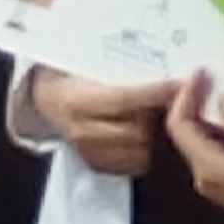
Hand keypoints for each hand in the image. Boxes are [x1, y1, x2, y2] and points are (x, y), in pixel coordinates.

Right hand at [31, 67, 179, 177]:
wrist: (44, 98)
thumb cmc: (68, 74)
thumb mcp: (83, 63)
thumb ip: (115, 65)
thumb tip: (156, 58)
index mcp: (77, 101)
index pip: (124, 99)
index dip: (154, 92)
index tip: (179, 83)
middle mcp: (82, 131)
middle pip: (137, 130)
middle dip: (157, 113)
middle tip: (168, 98)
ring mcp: (89, 152)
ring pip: (140, 151)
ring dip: (153, 133)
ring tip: (152, 113)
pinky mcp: (96, 165)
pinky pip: (134, 165)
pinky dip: (144, 149)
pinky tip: (142, 131)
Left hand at [166, 70, 223, 223]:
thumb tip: (223, 100)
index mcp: (207, 167)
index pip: (179, 126)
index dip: (185, 96)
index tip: (201, 72)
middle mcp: (204, 174)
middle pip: (186, 132)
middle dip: (193, 101)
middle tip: (210, 76)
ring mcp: (217, 179)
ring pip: (201, 139)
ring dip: (207, 113)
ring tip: (221, 87)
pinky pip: (216, 146)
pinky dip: (220, 126)